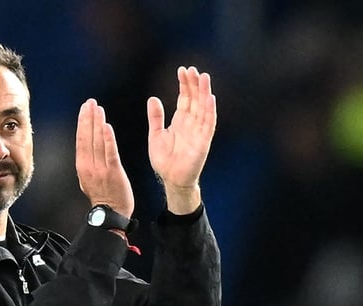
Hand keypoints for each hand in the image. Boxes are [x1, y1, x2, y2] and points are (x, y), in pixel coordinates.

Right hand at [75, 98, 133, 217]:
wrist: (111, 214)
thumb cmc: (103, 197)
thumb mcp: (88, 179)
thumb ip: (87, 163)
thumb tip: (86, 149)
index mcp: (82, 166)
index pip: (81, 140)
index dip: (82, 123)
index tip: (84, 109)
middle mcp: (88, 166)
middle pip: (86, 137)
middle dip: (88, 118)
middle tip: (90, 103)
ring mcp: (100, 169)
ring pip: (97, 142)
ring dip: (96, 123)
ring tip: (98, 109)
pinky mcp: (113, 172)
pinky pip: (109, 153)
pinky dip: (107, 139)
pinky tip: (106, 127)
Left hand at [147, 66, 216, 213]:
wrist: (171, 179)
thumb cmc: (164, 160)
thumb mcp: (155, 135)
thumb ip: (156, 117)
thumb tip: (153, 98)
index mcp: (180, 121)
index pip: (184, 98)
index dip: (184, 85)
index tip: (182, 71)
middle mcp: (191, 123)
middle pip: (195, 99)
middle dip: (194, 84)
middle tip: (193, 69)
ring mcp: (198, 131)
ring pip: (203, 108)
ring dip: (204, 93)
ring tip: (204, 77)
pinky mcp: (203, 141)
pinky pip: (209, 124)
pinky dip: (210, 111)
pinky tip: (210, 98)